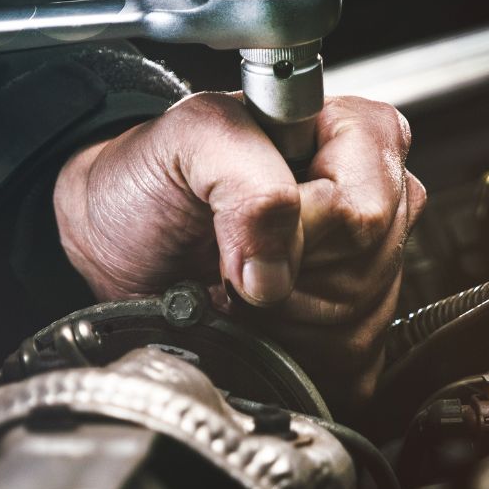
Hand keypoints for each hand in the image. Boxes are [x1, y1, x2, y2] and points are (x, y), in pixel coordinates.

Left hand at [53, 93, 424, 401]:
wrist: (117, 238)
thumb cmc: (153, 177)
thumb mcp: (189, 139)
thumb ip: (246, 178)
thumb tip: (275, 270)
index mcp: (349, 132)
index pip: (365, 203)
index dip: (305, 225)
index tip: (244, 224)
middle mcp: (370, 194)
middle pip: (365, 263)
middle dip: (288, 271)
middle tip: (232, 252)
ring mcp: (369, 263)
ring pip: (357, 315)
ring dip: (281, 313)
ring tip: (236, 280)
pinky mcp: (352, 325)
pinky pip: (345, 356)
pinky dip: (285, 346)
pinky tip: (254, 315)